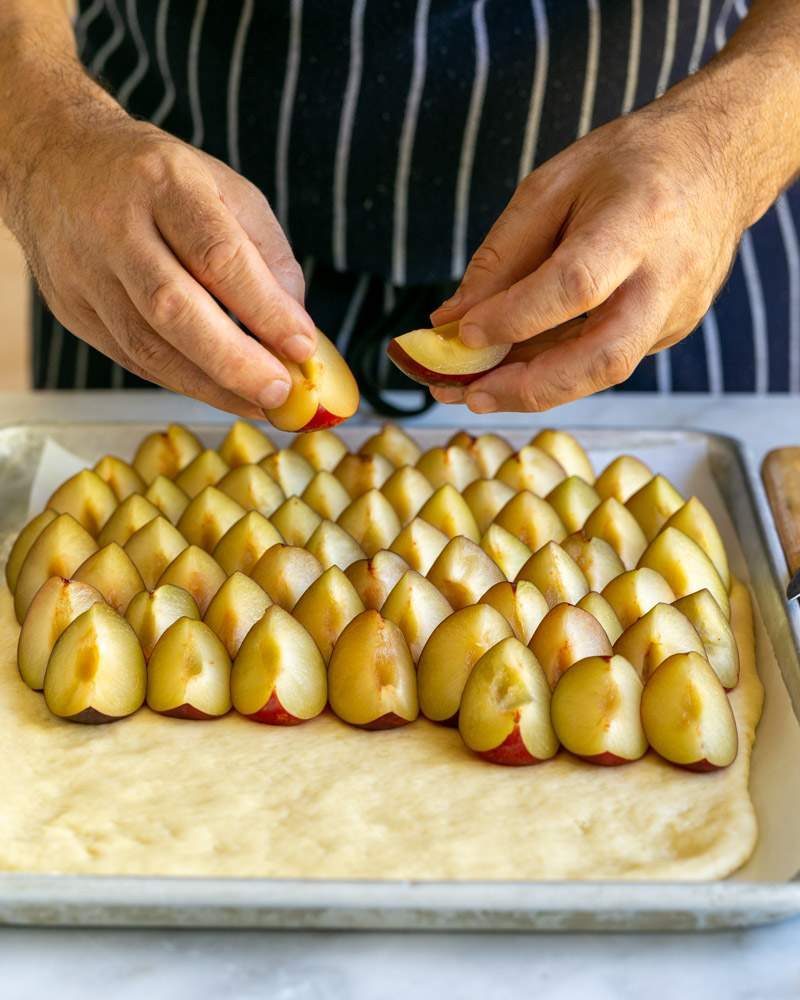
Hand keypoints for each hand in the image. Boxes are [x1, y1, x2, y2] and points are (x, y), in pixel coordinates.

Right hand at [5, 104, 313, 415]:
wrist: (56, 161)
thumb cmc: (158, 180)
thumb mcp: (225, 188)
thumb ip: (267, 254)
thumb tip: (295, 328)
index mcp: (165, 183)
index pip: (218, 255)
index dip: (264, 308)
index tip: (303, 347)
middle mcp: (116, 227)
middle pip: (173, 307)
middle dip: (234, 361)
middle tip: (280, 392)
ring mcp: (85, 272)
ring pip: (147, 345)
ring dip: (211, 386)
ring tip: (259, 404)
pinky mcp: (72, 309)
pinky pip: (132, 359)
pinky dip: (182, 382)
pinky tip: (219, 392)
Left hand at [429, 96, 749, 413]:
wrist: (721, 161)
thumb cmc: (631, 163)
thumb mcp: (554, 184)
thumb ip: (502, 254)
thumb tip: (451, 318)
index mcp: (639, 220)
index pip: (575, 284)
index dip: (516, 317)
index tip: (463, 334)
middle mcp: (667, 277)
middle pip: (603, 357)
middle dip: (531, 387)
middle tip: (470, 395)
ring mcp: (677, 311)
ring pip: (603, 371)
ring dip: (534, 389)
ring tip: (475, 390)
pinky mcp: (672, 330)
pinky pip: (605, 359)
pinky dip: (556, 368)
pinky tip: (516, 365)